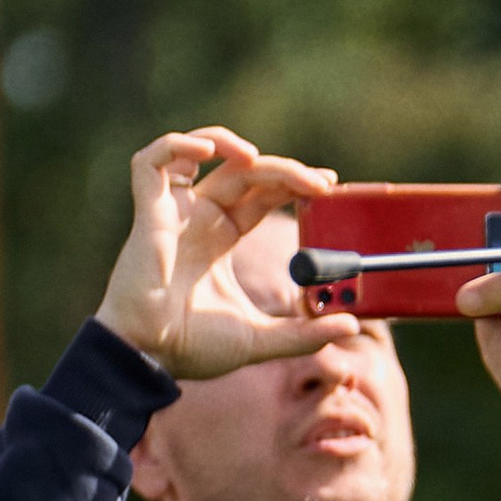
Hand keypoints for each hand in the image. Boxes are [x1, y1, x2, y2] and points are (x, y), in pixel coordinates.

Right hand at [97, 130, 341, 378]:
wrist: (149, 358)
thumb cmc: (192, 348)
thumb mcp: (261, 339)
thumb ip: (305, 334)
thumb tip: (351, 326)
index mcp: (221, 238)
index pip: (261, 193)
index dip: (292, 181)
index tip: (328, 186)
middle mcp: (197, 219)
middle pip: (243, 172)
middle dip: (283, 169)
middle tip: (320, 183)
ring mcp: (172, 213)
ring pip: (198, 152)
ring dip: (229, 142)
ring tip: (258, 157)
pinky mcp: (148, 213)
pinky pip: (151, 161)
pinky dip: (177, 145)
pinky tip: (207, 151)